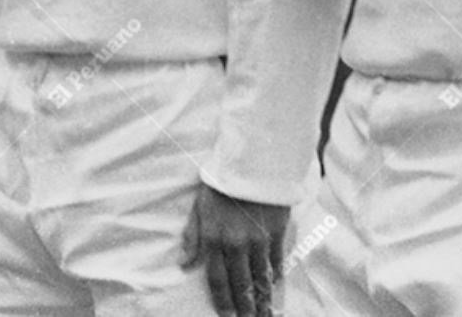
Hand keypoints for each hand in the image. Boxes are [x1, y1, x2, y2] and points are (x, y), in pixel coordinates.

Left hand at [179, 184, 287, 316]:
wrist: (255, 159)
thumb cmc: (223, 180)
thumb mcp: (200, 205)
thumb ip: (193, 235)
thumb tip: (184, 263)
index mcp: (213, 238)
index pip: (216, 279)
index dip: (222, 300)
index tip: (226, 314)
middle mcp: (235, 244)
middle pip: (240, 284)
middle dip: (244, 306)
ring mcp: (258, 239)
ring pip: (260, 277)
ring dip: (262, 297)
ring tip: (265, 312)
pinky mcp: (277, 231)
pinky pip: (277, 260)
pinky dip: (275, 274)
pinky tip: (274, 283)